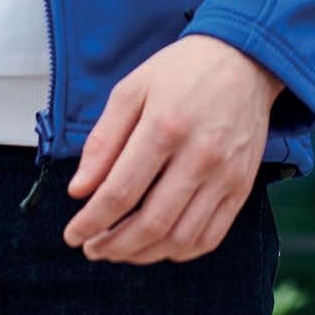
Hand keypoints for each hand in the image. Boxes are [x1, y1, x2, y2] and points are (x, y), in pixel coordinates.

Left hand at [62, 33, 283, 265]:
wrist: (242, 60)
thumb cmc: (181, 72)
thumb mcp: (132, 89)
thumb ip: (103, 140)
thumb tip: (79, 190)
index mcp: (164, 126)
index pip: (120, 191)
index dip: (91, 221)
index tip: (72, 234)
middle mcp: (199, 156)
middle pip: (151, 223)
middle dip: (114, 245)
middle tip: (92, 249)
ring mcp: (224, 175)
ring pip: (180, 238)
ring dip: (144, 254)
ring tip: (119, 250)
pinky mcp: (242, 187)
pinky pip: (210, 237)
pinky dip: (180, 251)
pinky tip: (158, 245)